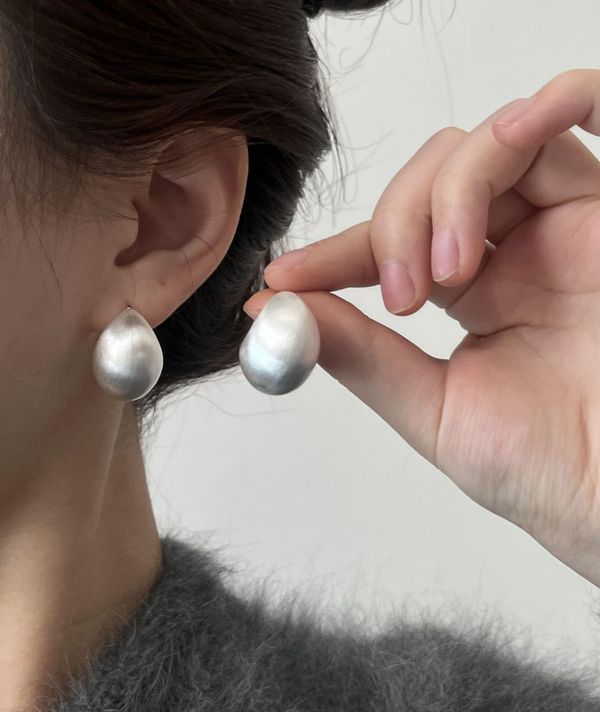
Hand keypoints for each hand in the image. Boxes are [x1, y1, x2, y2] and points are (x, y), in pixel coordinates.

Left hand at [243, 69, 599, 587]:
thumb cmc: (546, 469)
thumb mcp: (433, 410)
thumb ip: (362, 354)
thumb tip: (281, 312)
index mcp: (475, 294)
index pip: (393, 241)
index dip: (335, 252)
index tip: (285, 277)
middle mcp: (517, 251)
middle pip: (435, 175)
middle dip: (397, 222)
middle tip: (402, 294)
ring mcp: (563, 224)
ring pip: (489, 145)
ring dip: (450, 190)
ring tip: (450, 272)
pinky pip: (583, 109)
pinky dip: (551, 103)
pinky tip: (520, 131)